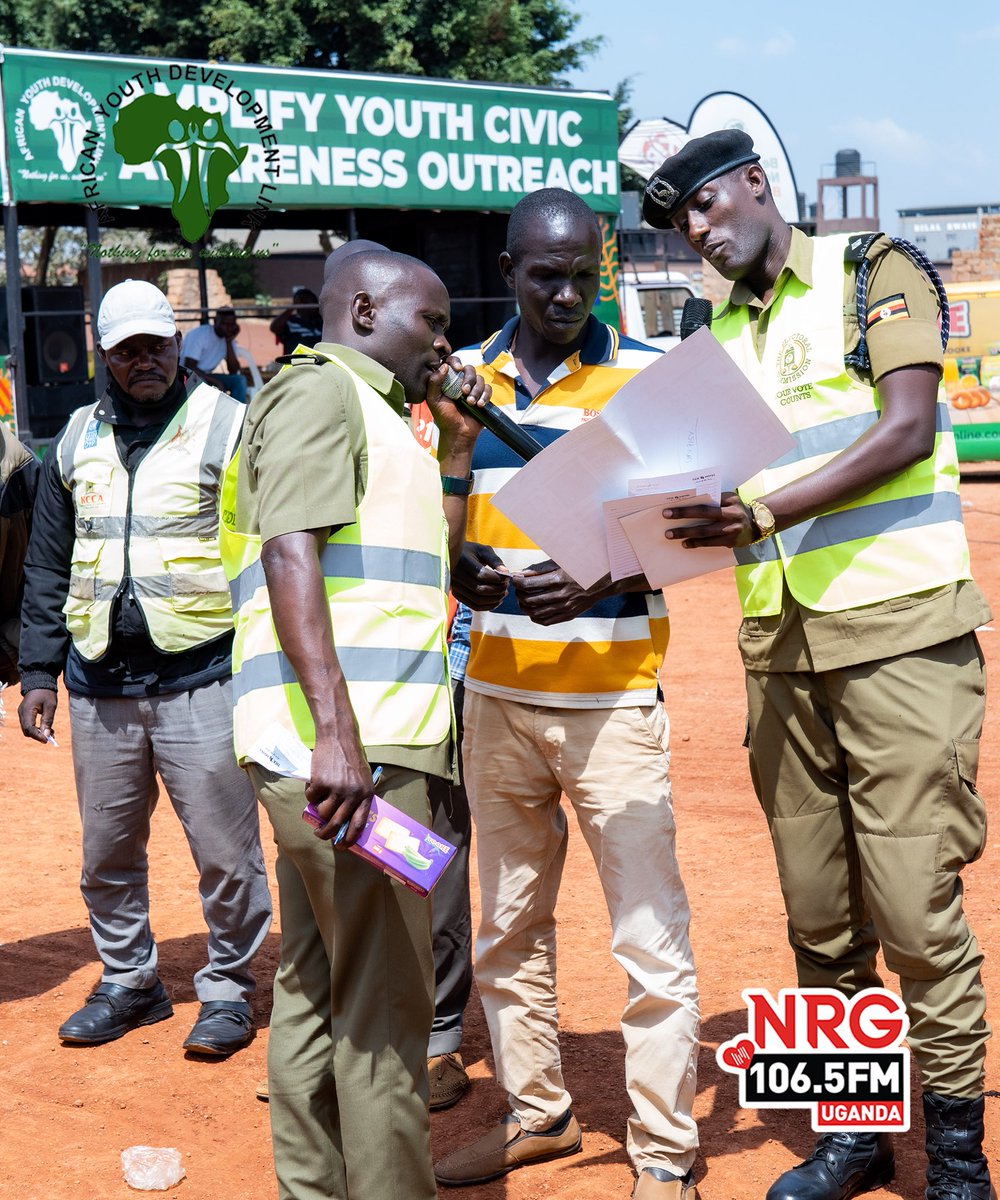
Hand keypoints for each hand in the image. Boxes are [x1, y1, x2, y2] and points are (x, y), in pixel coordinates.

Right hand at [19, 688, 58, 743]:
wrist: (40, 682)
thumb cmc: (46, 693)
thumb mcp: (50, 706)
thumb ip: (48, 720)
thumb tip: (46, 735)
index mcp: (27, 711)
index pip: (29, 728)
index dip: (37, 736)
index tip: (47, 740)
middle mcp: (22, 713)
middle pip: (27, 731)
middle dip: (38, 736)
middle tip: (51, 737)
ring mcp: (22, 713)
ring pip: (27, 729)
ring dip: (38, 733)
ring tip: (51, 732)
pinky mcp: (25, 713)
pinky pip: (29, 724)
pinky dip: (36, 728)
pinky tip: (47, 728)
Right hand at [304, 730, 374, 846]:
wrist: (339, 736)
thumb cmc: (351, 758)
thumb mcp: (363, 778)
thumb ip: (357, 797)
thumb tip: (346, 821)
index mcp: (365, 794)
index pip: (358, 824)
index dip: (349, 838)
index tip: (342, 846)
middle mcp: (352, 794)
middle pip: (336, 823)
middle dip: (326, 833)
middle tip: (320, 834)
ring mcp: (336, 789)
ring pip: (321, 813)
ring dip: (317, 811)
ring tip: (318, 800)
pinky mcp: (320, 782)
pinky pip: (311, 798)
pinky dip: (309, 793)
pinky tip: (313, 784)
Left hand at [425, 357, 490, 449]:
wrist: (457, 432)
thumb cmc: (443, 416)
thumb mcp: (433, 399)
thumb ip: (434, 382)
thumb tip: (444, 366)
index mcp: (448, 380)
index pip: (453, 362)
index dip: (456, 362)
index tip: (457, 369)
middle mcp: (461, 381)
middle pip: (469, 369)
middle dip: (468, 379)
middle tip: (464, 392)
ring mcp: (473, 388)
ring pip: (480, 378)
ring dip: (476, 390)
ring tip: (470, 403)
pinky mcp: (482, 396)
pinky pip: (488, 388)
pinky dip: (485, 396)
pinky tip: (479, 405)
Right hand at [452, 542, 509, 610]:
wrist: (455, 557)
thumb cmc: (472, 552)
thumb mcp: (483, 551)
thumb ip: (495, 561)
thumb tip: (506, 573)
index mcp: (463, 561)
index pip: (482, 575)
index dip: (498, 578)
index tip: (507, 577)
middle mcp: (456, 575)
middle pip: (480, 589)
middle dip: (498, 590)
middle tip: (506, 586)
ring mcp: (455, 587)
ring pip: (477, 600)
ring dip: (494, 599)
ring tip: (504, 593)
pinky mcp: (457, 595)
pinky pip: (474, 606)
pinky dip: (488, 606)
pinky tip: (497, 601)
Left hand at [513, 559, 606, 624]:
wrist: (602, 582)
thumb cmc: (579, 568)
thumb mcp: (560, 563)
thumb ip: (539, 569)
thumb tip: (520, 573)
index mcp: (558, 579)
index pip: (528, 584)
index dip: (517, 582)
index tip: (515, 579)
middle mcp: (561, 595)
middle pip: (529, 599)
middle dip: (519, 595)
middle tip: (518, 590)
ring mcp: (565, 607)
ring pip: (535, 612)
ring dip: (524, 607)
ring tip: (523, 601)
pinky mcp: (569, 615)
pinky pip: (546, 621)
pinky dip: (535, 618)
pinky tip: (532, 611)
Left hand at [662, 491, 755, 548]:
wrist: (757, 524)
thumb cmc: (737, 509)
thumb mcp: (730, 500)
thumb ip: (715, 499)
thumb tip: (690, 501)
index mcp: (730, 500)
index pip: (708, 500)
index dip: (690, 502)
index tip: (673, 504)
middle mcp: (732, 513)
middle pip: (704, 513)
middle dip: (683, 514)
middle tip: (666, 515)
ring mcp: (732, 529)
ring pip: (705, 531)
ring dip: (686, 533)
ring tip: (670, 534)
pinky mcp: (731, 542)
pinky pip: (710, 543)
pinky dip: (696, 543)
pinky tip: (685, 543)